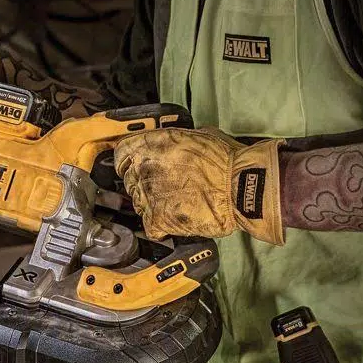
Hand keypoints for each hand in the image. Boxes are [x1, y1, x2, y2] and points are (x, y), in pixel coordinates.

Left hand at [113, 127, 285, 245]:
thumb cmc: (228, 161)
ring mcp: (148, 195)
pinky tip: (172, 221)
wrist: (241, 187)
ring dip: (152, 205)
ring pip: (138, 204)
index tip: (135, 167)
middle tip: (165, 188)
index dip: (128, 161)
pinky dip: (160, 227)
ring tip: (175, 204)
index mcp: (152, 144)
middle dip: (144, 184)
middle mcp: (144, 168)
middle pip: (130, 181)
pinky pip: (149, 226)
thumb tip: (180, 144)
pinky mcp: (157, 219)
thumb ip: (180, 141)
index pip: (121, 154)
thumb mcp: (201, 135)